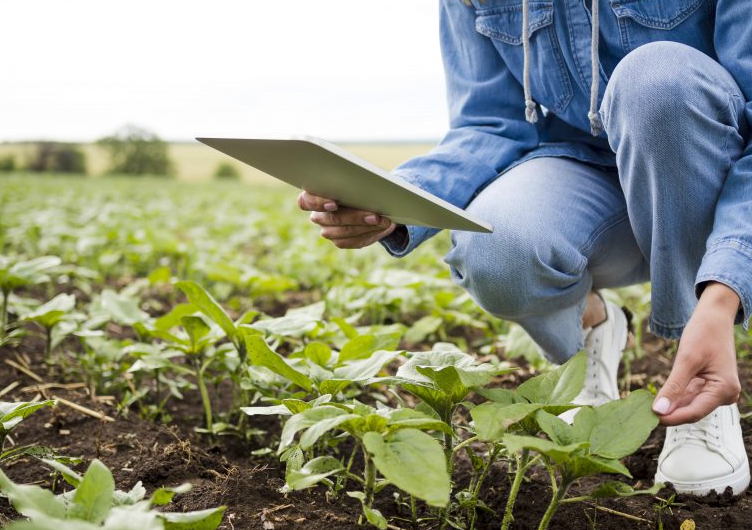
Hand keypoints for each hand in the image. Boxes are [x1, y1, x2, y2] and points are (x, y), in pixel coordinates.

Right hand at [297, 191, 396, 248]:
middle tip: (374, 215)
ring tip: (383, 222)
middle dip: (355, 217)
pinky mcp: (340, 241)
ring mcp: (328, 230)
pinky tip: (382, 227)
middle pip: (330, 219)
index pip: (305, 201)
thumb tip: (369, 184)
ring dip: (365, 227)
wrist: (367, 202)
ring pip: (341, 233)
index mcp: (314, 196)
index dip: (317, 203)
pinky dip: (370, 234)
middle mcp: (318, 215)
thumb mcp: (355, 180)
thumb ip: (354, 182)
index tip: (335, 203)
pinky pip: (352, 241)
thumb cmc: (357, 186)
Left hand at [652, 282, 741, 425]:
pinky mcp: (708, 386)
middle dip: (669, 412)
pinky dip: (674, 397)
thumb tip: (659, 410)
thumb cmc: (704, 333)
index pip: (694, 412)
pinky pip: (689, 396)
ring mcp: (717, 391)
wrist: (713, 317)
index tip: (649, 419)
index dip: (671, 417)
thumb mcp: (686, 359)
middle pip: (692, 410)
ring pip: (689, 404)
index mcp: (725, 390)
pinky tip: (658, 398)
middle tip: (643, 415)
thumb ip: (674, 386)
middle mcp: (724, 394)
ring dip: (670, 406)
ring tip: (646, 408)